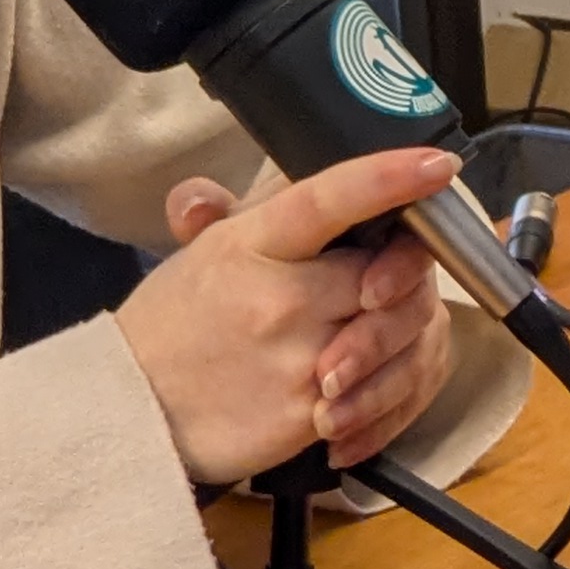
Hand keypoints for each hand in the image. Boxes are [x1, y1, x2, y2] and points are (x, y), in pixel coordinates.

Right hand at [116, 149, 456, 483]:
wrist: (132, 412)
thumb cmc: (174, 325)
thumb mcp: (208, 249)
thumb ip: (261, 205)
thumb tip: (295, 154)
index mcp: (251, 243)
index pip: (330, 198)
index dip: (389, 177)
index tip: (437, 163)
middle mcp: (279, 298)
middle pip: (383, 270)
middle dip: (398, 272)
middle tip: (385, 277)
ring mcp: (298, 358)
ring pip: (391, 329)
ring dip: (392, 328)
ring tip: (360, 329)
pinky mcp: (309, 414)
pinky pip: (377, 388)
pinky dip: (378, 380)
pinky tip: (353, 378)